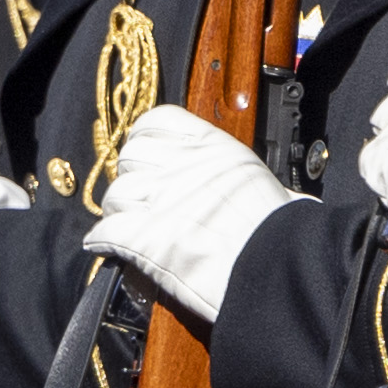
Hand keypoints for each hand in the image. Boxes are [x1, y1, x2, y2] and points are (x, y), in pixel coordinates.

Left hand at [97, 104, 286, 328]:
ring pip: (115, 194)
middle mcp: (184, 167)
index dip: (145, 138)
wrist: (282, 267)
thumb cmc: (284, 232)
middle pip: (129, 157)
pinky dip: (103, 240)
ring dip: (119, 212)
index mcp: (215, 149)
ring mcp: (162, 200)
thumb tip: (264, 192)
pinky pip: (106, 230)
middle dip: (132, 177)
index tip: (147, 155)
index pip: (158, 121)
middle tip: (143, 198)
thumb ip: (241, 179)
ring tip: (133, 227)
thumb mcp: (269, 185)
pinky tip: (108, 246)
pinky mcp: (146, 237)